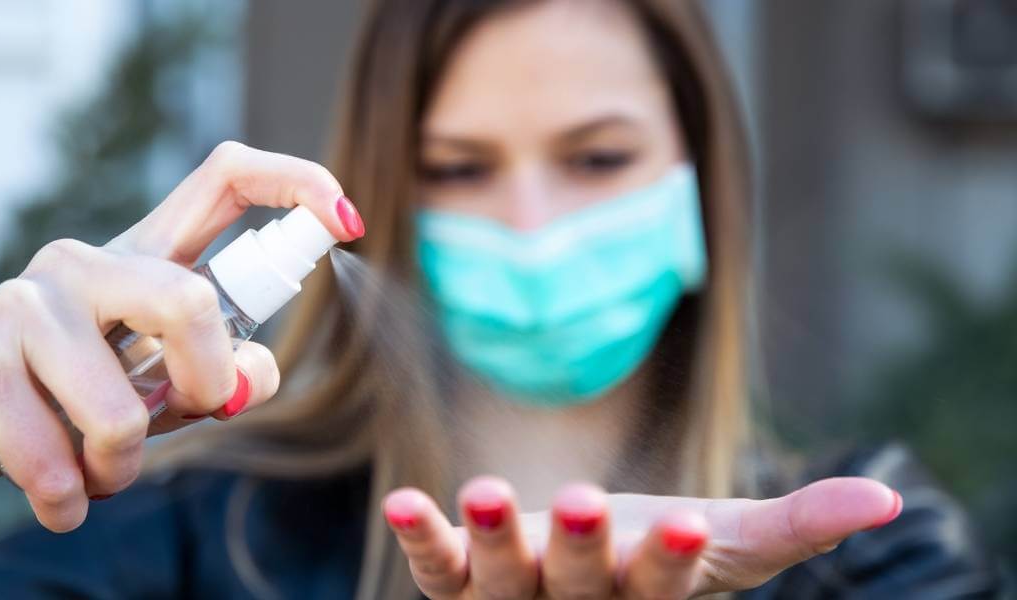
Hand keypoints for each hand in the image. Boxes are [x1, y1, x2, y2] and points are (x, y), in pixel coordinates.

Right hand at [0, 141, 363, 531]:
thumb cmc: (62, 401)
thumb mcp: (160, 388)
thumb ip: (220, 371)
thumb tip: (253, 373)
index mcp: (143, 256)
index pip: (225, 178)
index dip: (295, 183)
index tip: (349, 219)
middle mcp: (85, 261)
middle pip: (191, 301)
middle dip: (205, 386)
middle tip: (186, 416)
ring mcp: (25, 306)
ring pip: (124, 408)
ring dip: (122, 465)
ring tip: (96, 466)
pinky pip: (56, 457)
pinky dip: (69, 496)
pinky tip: (56, 492)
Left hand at [383, 475, 902, 598]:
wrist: (591, 573)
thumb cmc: (666, 554)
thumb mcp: (734, 539)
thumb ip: (800, 523)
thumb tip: (884, 500)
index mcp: (649, 598)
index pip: (663, 584)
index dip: (672, 557)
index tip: (690, 522)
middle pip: (580, 583)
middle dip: (584, 546)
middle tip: (586, 502)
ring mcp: (515, 599)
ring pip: (505, 578)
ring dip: (495, 538)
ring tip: (487, 493)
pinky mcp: (464, 582)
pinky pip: (440, 569)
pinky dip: (424, 539)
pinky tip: (401, 503)